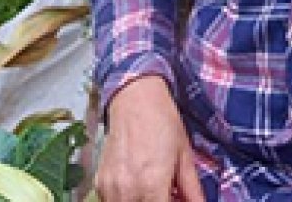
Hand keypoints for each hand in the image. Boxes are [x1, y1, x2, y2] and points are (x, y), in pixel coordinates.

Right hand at [96, 76, 205, 201]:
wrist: (135, 99)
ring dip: (139, 201)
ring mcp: (110, 187)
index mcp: (152, 185)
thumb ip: (192, 189)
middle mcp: (128, 191)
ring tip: (150, 188)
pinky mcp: (100, 182)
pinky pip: (110, 201)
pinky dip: (123, 199)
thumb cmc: (164, 124)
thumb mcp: (184, 156)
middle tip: (164, 192)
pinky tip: (135, 186)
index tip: (173, 197)